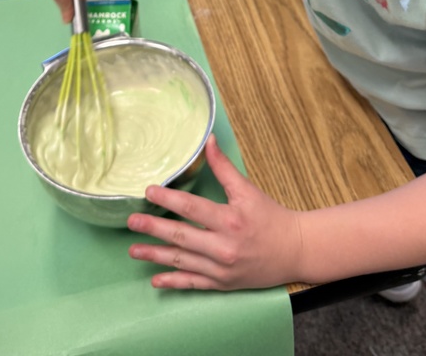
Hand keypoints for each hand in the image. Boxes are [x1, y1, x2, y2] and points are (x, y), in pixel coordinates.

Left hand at [127, 135, 306, 289]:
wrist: (294, 250)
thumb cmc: (271, 217)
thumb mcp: (248, 190)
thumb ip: (224, 167)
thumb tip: (208, 141)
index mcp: (229, 219)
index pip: (191, 208)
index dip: (168, 200)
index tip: (149, 192)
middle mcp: (223, 246)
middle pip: (181, 236)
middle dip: (153, 229)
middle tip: (131, 222)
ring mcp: (222, 269)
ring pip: (182, 262)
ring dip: (155, 256)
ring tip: (133, 250)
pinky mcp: (223, 284)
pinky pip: (193, 284)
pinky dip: (173, 282)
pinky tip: (155, 280)